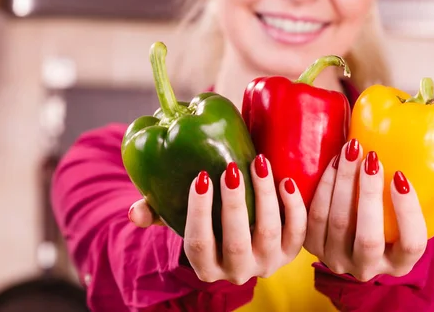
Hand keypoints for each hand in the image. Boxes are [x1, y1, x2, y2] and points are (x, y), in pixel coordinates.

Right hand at [129, 155, 306, 284]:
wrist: (246, 225)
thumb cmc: (208, 215)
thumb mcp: (181, 216)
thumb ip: (157, 211)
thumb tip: (135, 212)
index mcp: (207, 266)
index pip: (198, 244)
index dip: (199, 212)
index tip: (201, 177)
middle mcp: (238, 271)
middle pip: (236, 240)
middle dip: (234, 202)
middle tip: (231, 167)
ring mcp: (267, 262)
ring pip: (268, 231)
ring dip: (265, 195)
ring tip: (258, 161)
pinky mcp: (291, 251)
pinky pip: (298, 231)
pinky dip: (294, 206)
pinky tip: (286, 179)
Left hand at [303, 139, 433, 281]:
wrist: (348, 231)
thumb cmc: (391, 218)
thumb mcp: (420, 217)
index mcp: (400, 261)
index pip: (411, 245)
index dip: (407, 212)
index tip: (401, 177)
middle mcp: (367, 266)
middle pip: (368, 237)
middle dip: (368, 193)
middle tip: (370, 156)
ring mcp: (336, 257)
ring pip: (336, 223)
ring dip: (340, 184)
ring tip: (348, 151)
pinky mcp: (310, 245)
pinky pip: (309, 219)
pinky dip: (317, 191)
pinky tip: (324, 165)